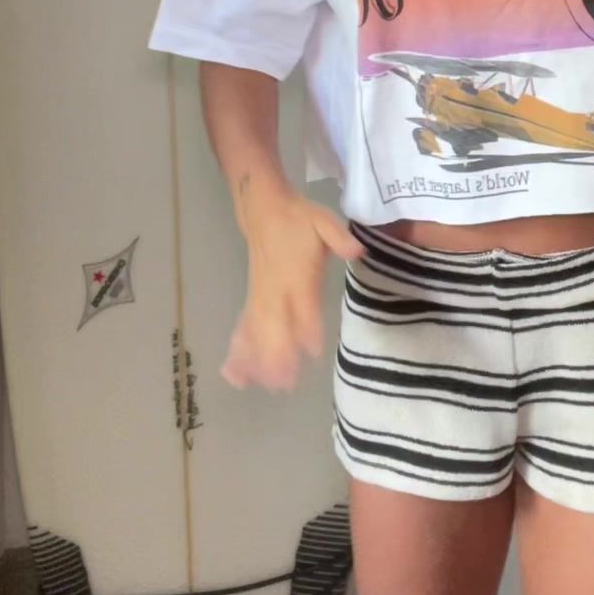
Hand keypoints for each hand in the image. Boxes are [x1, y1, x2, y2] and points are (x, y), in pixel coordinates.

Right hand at [221, 192, 365, 393]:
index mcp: (297, 273)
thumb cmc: (299, 218)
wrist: (265, 208)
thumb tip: (358, 251)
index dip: (308, 326)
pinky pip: (244, 328)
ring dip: (258, 360)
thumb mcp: (324, 220)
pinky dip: (239, 350)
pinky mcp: (253, 299)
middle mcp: (276, 289)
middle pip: (275, 325)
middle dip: (279, 354)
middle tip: (284, 384)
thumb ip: (340, 238)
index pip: (303, 304)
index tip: (313, 351)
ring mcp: (261, 296)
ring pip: (257, 332)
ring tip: (260, 387)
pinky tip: (235, 374)